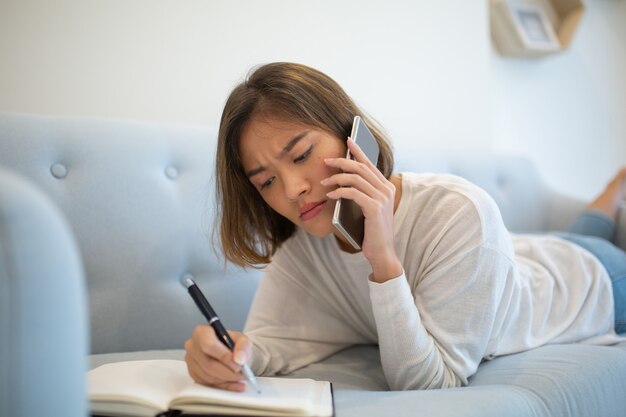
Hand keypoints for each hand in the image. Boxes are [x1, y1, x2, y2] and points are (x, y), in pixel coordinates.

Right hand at [184, 325, 252, 391]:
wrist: (229, 352)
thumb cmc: (232, 343)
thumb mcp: (242, 339)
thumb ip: (243, 346)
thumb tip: (239, 358)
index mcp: (202, 332)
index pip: (208, 344)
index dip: (223, 356)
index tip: (237, 364)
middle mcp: (192, 346)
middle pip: (208, 364)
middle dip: (228, 372)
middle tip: (241, 374)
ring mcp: (191, 361)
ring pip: (208, 376)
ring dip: (226, 380)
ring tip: (239, 377)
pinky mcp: (193, 374)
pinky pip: (207, 384)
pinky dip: (223, 386)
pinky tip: (233, 383)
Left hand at [323, 138, 402, 282]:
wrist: (382, 252)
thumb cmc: (372, 231)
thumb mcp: (368, 208)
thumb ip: (362, 193)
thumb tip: (343, 178)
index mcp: (387, 187)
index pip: (370, 164)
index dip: (358, 151)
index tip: (348, 140)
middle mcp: (386, 189)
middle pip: (361, 168)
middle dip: (342, 162)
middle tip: (326, 161)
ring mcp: (382, 198)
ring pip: (355, 178)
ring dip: (336, 178)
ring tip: (324, 182)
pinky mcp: (374, 207)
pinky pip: (352, 193)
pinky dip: (339, 191)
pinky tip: (330, 194)